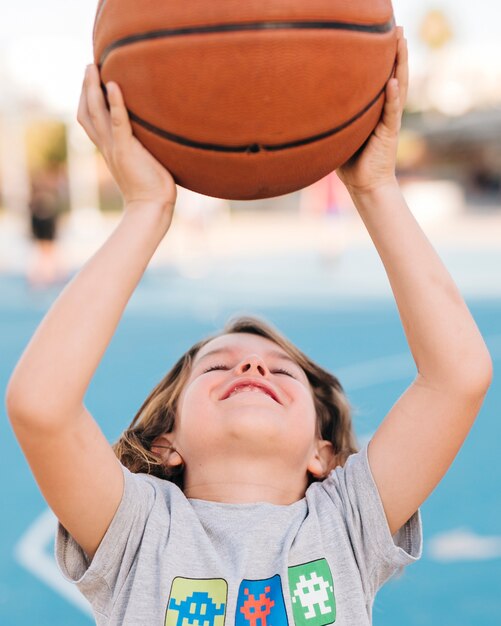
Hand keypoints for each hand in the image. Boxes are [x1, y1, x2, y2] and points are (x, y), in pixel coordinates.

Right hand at [77, 64, 176, 216]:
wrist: (151, 207)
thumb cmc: (153, 188)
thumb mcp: (143, 161)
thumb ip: (142, 146)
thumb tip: (155, 136)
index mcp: (109, 148)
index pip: (90, 120)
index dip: (87, 99)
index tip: (90, 80)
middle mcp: (107, 146)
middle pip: (86, 112)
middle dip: (85, 87)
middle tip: (89, 66)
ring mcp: (114, 147)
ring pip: (95, 113)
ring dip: (92, 88)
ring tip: (94, 68)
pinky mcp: (126, 150)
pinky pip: (119, 123)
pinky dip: (116, 104)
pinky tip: (114, 85)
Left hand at [337, 27, 407, 196]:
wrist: (365, 185)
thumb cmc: (350, 161)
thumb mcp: (339, 134)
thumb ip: (332, 119)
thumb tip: (307, 107)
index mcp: (376, 109)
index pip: (381, 77)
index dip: (384, 57)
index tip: (380, 35)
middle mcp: (386, 110)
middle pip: (394, 74)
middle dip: (397, 51)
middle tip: (398, 27)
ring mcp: (390, 120)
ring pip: (399, 86)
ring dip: (401, 64)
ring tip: (402, 42)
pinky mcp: (390, 133)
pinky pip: (391, 112)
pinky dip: (392, 97)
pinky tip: (392, 81)